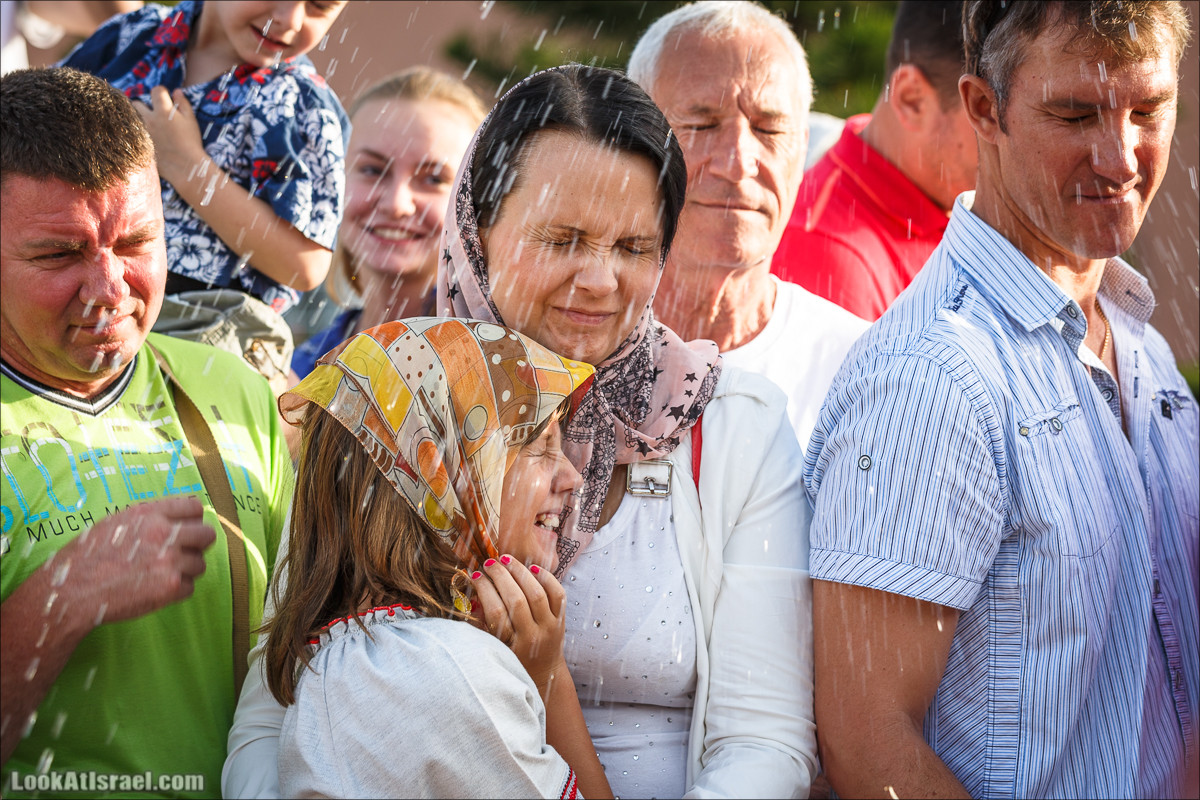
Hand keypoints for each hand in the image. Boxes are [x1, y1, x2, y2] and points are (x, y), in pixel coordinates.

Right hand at [56, 497, 215, 627]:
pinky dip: (176, 591)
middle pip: (207, 535)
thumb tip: (181, 516)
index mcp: (149, 514)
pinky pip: (190, 587)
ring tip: (159, 575)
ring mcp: (170, 561)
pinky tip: (154, 590)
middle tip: (182, 554)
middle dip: (197, 545)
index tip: (186, 529)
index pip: (194, 507)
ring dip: (186, 571)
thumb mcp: (114, 523)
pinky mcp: (170, 587)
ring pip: (200, 564)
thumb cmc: (87, 557)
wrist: (70, 592)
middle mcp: (163, 534)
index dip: (193, 520)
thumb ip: (149, 518)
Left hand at [134, 86, 207, 185]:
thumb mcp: (191, 121)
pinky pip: (130, 133)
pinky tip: (145, 138)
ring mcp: (141, 131)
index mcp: (164, 110)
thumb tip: (176, 91)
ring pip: (130, 118)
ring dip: (137, 119)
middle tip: (152, 114)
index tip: (165, 97)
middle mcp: (149, 118)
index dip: (161, 92)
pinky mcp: (137, 143)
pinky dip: (136, 133)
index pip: (156, 90)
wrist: (185, 168)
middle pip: (136, 103)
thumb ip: (183, 104)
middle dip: (143, 106)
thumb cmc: (191, 143)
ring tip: (147, 126)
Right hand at [471, 555, 565, 690]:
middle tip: (489, 563)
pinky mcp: (562, 620)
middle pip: (517, 600)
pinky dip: (546, 577)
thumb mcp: (495, 646)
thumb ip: (483, 622)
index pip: (496, 612)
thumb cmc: (514, 659)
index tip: (476, 576)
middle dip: (501, 576)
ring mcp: (550, 627)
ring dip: (520, 572)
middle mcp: (533, 637)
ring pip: (537, 593)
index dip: (484, 590)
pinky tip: (531, 568)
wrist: (544, 672)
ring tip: (506, 560)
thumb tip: (474, 591)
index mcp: (511, 646)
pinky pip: (557, 593)